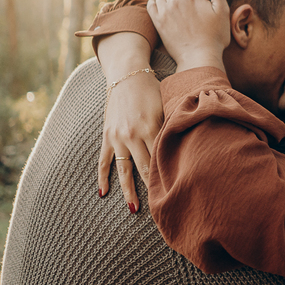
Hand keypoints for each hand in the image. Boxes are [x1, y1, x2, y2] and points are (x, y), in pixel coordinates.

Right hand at [98, 70, 162, 208]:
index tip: (174, 193)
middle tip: (161, 208)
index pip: (160, 159)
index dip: (167, 177)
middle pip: (144, 169)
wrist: (128, 75)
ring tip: (134, 210)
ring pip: (124, 170)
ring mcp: (118, 137)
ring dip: (128, 191)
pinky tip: (103, 193)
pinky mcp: (107, 136)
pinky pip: (104, 161)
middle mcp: (133, 135)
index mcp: (151, 128)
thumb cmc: (152, 92)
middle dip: (152, 189)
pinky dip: (103, 177)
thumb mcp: (165, 108)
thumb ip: (170, 131)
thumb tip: (182, 153)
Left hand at [147, 0, 229, 73]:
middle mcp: (175, 1)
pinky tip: (161, 9)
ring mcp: (165, 12)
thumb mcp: (223, 9)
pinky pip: (150, 6)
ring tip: (173, 8)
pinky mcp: (158, 24)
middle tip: (181, 0)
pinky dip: (154, 5)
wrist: (200, 57)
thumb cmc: (215, 35)